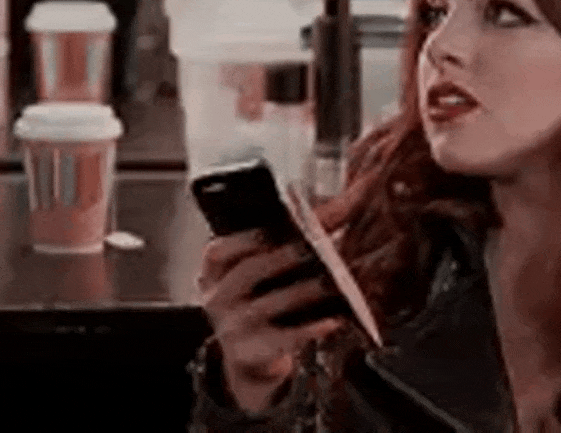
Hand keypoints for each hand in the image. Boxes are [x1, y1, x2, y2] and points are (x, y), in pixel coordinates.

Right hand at [197, 229, 345, 413]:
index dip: (243, 239)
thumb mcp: (265, 273)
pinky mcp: (252, 353)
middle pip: (246, 274)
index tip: (270, 229)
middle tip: (308, 249)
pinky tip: (333, 321)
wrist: (253, 359)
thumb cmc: (263, 302)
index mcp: (215, 274)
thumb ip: (297, 237)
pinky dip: (310, 330)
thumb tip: (346, 200)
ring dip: (300, 292)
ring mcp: (232, 328)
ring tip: (328, 282)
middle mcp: (218, 299)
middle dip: (278, 259)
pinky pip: (285, 339)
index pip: (217, 251)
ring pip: (267, 306)